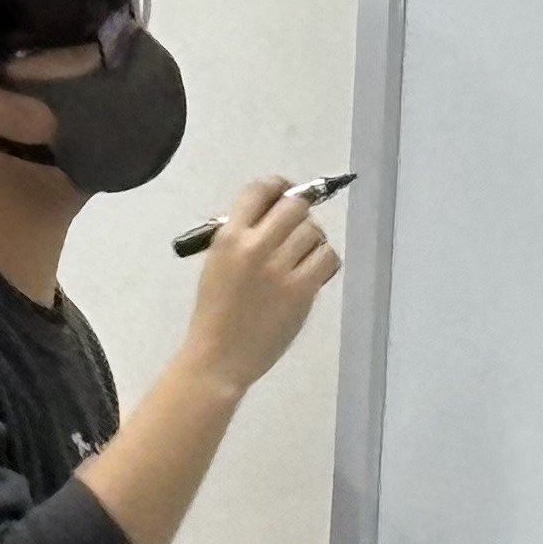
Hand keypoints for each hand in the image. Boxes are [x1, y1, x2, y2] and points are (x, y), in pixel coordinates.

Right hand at [178, 176, 341, 394]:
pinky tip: (313, 272)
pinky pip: (327, 257)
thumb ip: (241, 236)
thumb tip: (272, 214)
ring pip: (314, 231)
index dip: (279, 187)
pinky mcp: (302, 289)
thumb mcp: (217, 263)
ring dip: (312, 239)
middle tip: (296, 231)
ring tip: (303, 256)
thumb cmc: (215, 311)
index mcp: (229, 237)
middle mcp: (256, 246)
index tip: (285, 194)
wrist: (219, 356)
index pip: (260, 190)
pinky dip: (324, 260)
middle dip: (299, 214)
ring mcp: (281, 268)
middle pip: (294, 206)